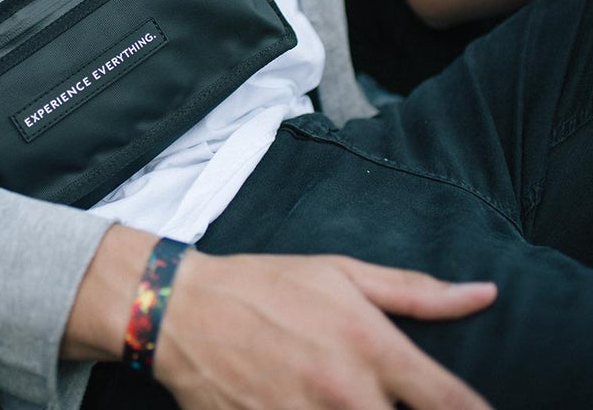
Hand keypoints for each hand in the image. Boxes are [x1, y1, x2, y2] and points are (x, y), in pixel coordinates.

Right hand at [154, 251, 495, 409]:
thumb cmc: (267, 285)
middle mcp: (346, 393)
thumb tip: (484, 294)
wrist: (186, 310)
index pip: (453, 403)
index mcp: (370, 345)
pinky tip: (312, 408)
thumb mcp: (340, 274)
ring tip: (341, 400)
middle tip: (386, 399)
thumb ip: (415, 292)